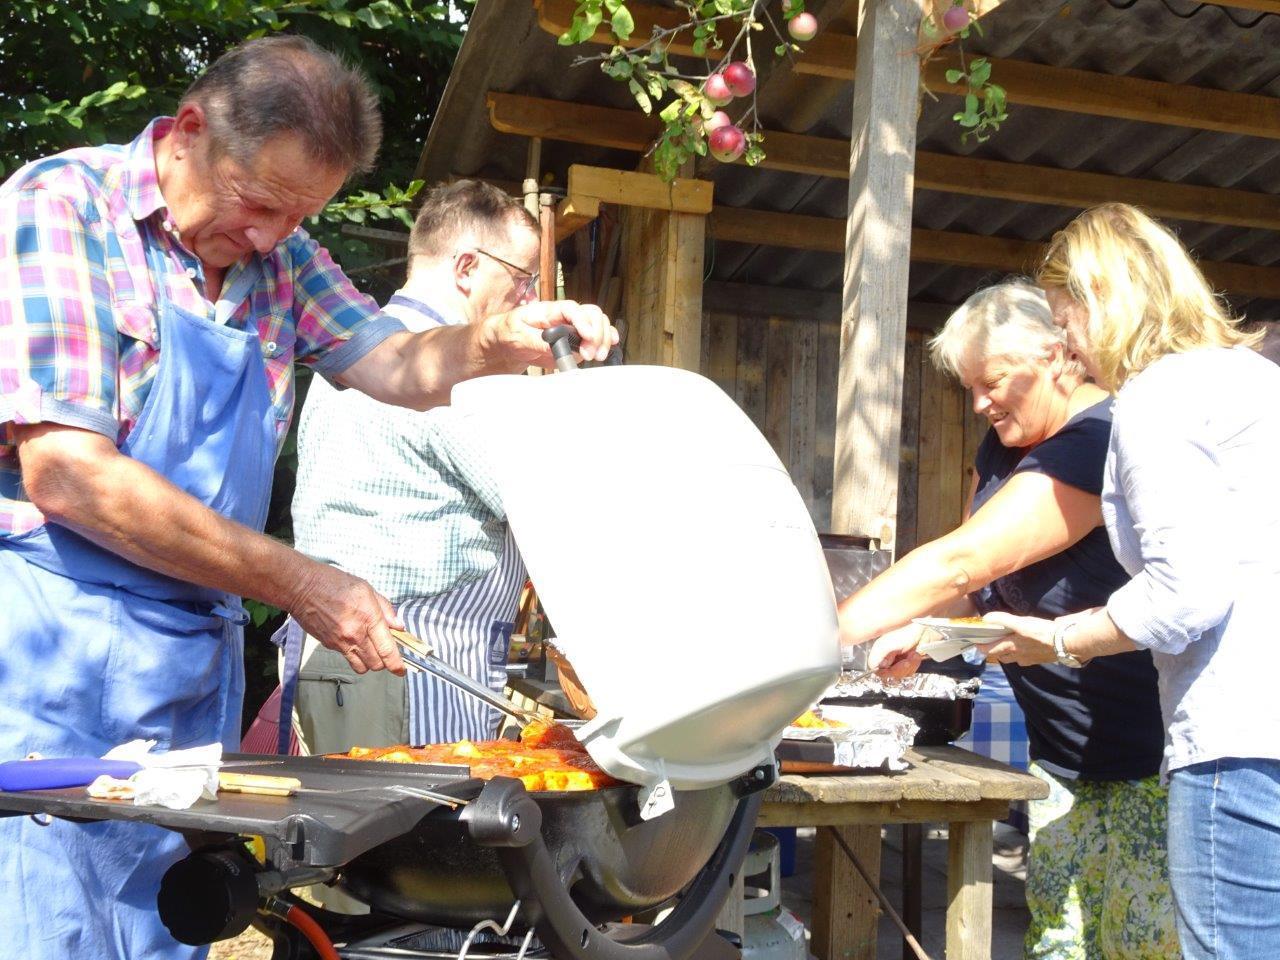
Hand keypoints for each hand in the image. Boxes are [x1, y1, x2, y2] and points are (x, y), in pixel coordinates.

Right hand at [288, 562, 405, 674]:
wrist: (302, 588)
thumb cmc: (334, 583)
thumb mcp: (366, 589)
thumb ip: (385, 609)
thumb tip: (398, 626)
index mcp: (368, 618)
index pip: (386, 650)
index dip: (396, 664)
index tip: (401, 670)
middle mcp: (355, 635)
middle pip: (376, 664)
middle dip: (384, 662)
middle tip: (385, 650)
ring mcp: (340, 642)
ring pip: (361, 667)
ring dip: (369, 662)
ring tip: (370, 649)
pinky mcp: (329, 645)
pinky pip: (347, 658)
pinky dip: (353, 654)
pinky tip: (352, 640)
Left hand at [482, 299, 617, 368]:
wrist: (508, 341)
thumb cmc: (511, 333)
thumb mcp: (517, 336)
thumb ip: (536, 341)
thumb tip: (555, 346)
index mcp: (550, 310)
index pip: (571, 309)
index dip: (582, 321)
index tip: (587, 336)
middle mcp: (565, 316)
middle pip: (591, 314)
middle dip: (596, 333)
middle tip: (590, 354)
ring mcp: (573, 328)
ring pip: (598, 324)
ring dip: (603, 339)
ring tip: (597, 356)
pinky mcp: (576, 341)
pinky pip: (597, 337)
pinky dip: (605, 342)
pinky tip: (606, 349)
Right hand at [867, 624, 925, 678]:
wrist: (926, 629)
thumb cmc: (907, 631)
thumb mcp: (887, 644)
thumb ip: (876, 657)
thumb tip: (874, 668)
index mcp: (880, 651)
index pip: (876, 669)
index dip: (885, 671)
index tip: (893, 667)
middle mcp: (888, 656)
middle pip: (889, 674)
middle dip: (900, 669)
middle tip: (906, 660)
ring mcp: (899, 659)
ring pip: (900, 674)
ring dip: (909, 666)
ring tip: (913, 655)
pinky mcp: (910, 662)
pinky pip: (910, 672)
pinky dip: (915, 665)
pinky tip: (916, 656)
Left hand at [975, 612, 1056, 666]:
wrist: (1064, 643)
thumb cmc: (1041, 632)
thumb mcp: (1020, 622)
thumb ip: (1002, 619)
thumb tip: (986, 618)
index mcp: (1010, 647)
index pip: (989, 649)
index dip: (981, 647)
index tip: (976, 643)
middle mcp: (1017, 656)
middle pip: (1001, 657)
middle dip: (995, 651)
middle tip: (992, 643)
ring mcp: (1028, 660)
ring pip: (1014, 659)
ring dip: (1009, 654)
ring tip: (1008, 645)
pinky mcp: (1039, 660)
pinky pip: (1026, 659)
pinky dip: (1023, 655)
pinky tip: (1026, 648)